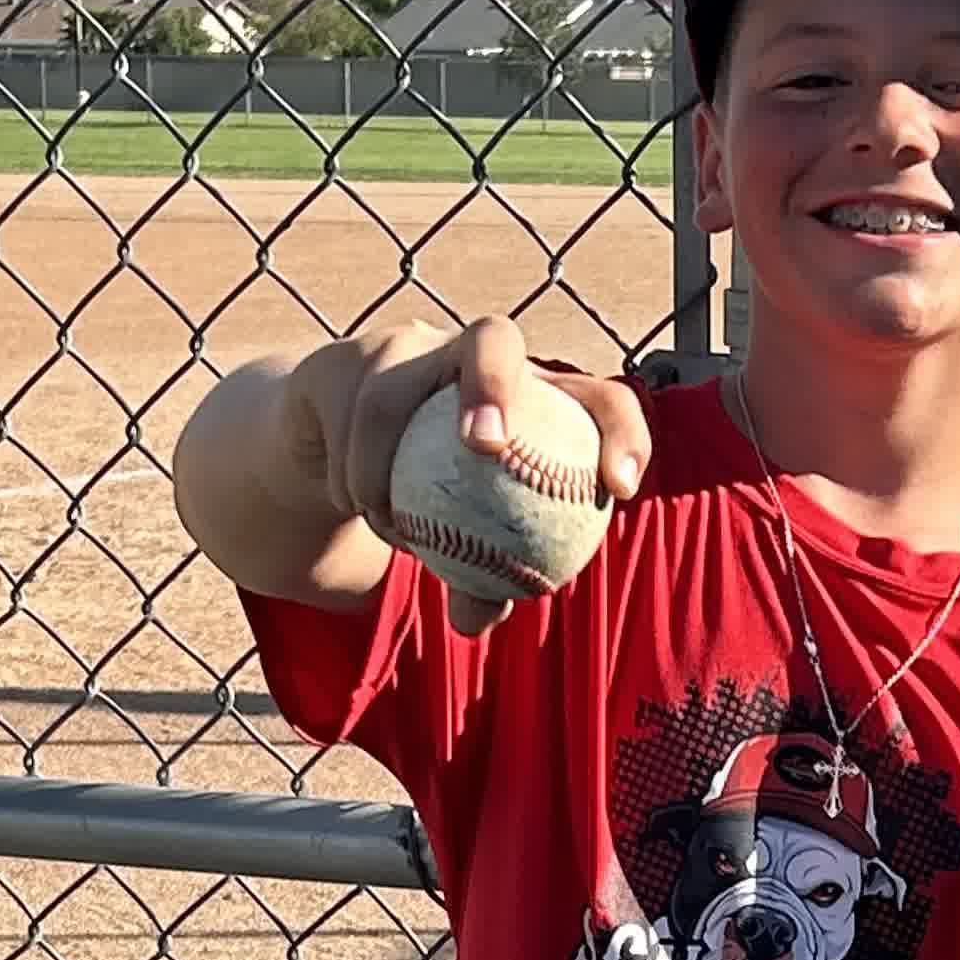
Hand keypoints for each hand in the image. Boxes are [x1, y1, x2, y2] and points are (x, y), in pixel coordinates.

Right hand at [289, 313, 649, 635]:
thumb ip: (478, 583)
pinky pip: (345, 416)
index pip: (596, 399)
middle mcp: (472, 355)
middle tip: (487, 446)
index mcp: (533, 396)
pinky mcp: (345, 358)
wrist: (339, 461)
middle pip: (494, 337)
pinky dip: (351, 473)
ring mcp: (407, 347)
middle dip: (491, 383)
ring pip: (391, 395)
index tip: (620, 489)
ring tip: (392, 527)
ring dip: (382, 468)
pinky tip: (354, 503)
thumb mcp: (460, 548)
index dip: (620, 431)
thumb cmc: (429, 508)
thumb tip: (474, 623)